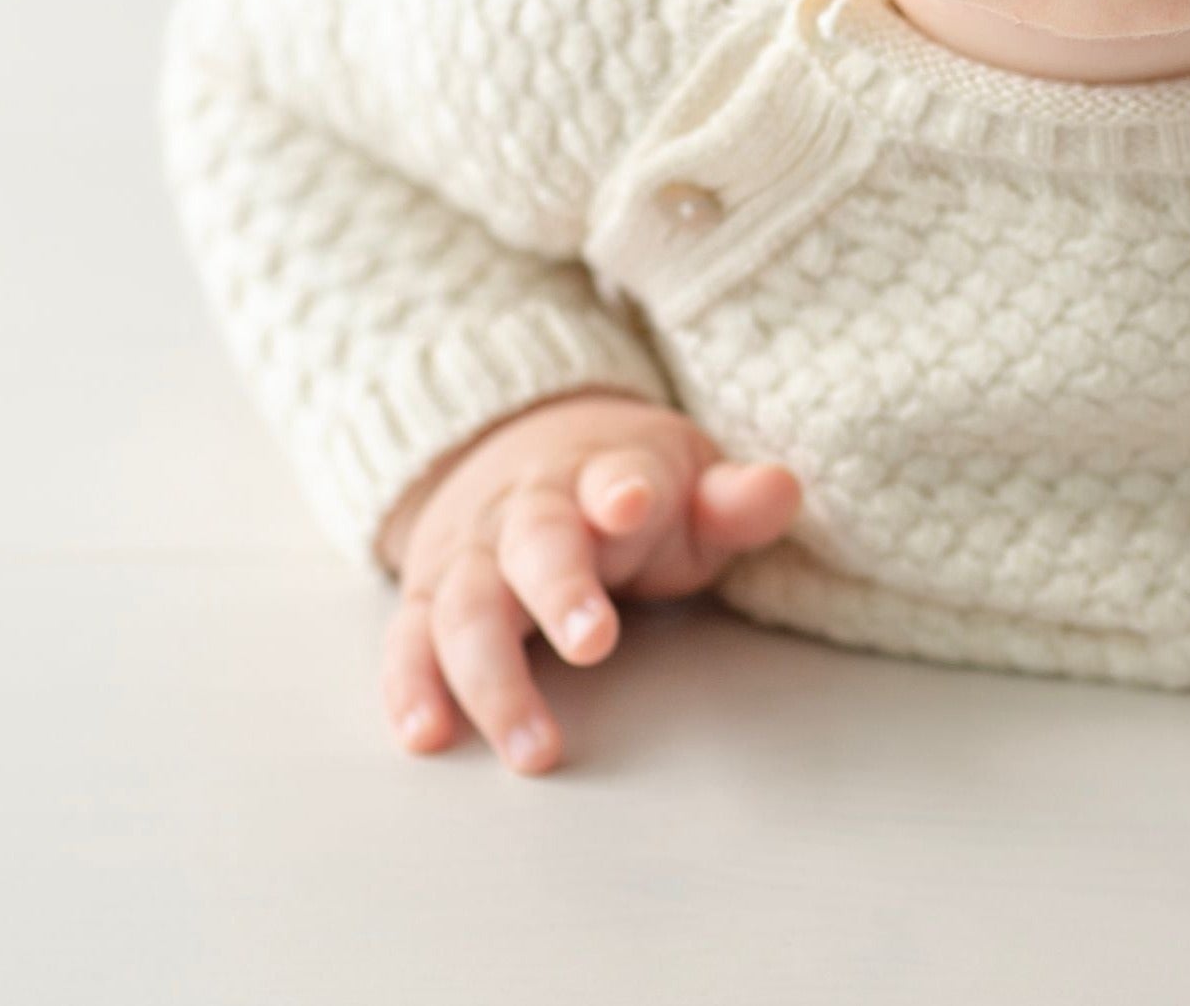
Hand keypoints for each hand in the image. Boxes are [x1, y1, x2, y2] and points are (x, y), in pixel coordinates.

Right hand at [375, 387, 804, 773]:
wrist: (516, 444)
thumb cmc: (623, 488)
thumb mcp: (687, 481)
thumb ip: (732, 500)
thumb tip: (782, 487)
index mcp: (601, 476)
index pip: (610, 475)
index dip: (620, 489)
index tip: (629, 503)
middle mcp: (526, 511)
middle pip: (532, 544)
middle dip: (558, 590)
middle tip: (593, 645)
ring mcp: (470, 555)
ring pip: (465, 606)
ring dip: (492, 676)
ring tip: (530, 745)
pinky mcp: (427, 597)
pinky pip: (407, 640)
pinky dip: (409, 686)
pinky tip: (426, 735)